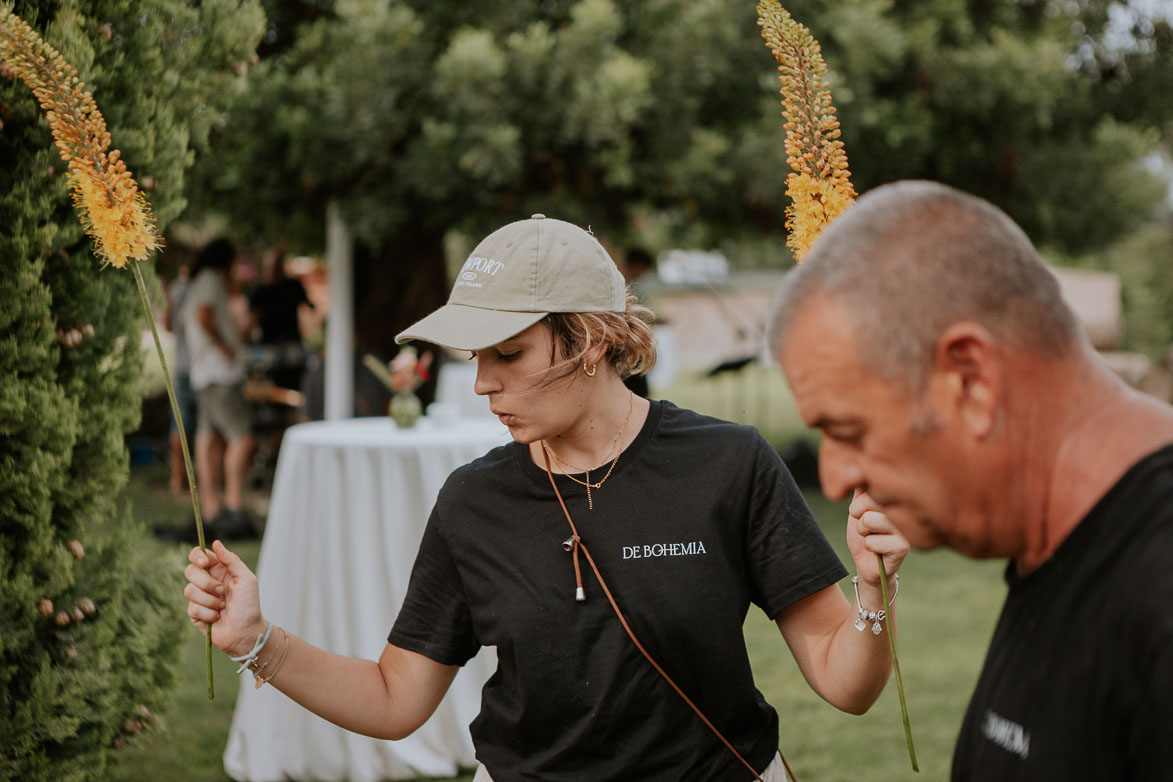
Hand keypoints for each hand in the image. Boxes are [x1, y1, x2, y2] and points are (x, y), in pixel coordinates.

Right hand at [185, 540, 265, 657]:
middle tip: (222, 591)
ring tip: (223, 606)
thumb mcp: (246, 578)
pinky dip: (208, 613)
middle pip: (190, 571)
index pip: (198, 555)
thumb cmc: (250, 605)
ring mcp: (199, 597)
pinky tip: (217, 617)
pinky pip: (192, 607)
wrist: (246, 632)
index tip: (204, 562)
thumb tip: (216, 542)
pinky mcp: (195, 613)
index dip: (197, 556)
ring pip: (189, 590)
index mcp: (219, 570)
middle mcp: (207, 581)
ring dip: (210, 600)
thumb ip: (231, 560)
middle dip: (206, 582)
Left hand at [846, 489, 909, 590]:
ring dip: (863, 533)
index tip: (864, 513)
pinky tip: (879, 551)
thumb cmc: (864, 532)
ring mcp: (908, 527)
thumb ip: (861, 487)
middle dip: (859, 517)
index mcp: (897, 495)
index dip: (858, 504)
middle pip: (869, 502)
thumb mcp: (859, 505)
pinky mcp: (904, 546)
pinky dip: (869, 547)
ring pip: (868, 520)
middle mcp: (906, 508)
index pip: (869, 487)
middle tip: (868, 527)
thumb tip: (857, 466)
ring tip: (873, 536)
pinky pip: (871, 541)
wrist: (868, 562)